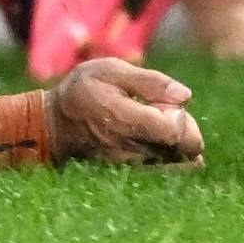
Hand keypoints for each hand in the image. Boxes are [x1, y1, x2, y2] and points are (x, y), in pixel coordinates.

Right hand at [44, 54, 204, 165]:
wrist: (57, 122)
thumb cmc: (85, 89)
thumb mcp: (112, 71)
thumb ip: (150, 82)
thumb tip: (186, 96)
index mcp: (127, 121)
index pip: (175, 132)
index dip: (180, 115)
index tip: (165, 101)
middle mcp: (133, 149)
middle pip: (183, 148)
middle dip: (186, 127)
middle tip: (164, 108)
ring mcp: (133, 164)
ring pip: (178, 159)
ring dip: (177, 139)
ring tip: (156, 120)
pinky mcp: (133, 171)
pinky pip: (166, 168)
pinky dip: (171, 152)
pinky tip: (159, 135)